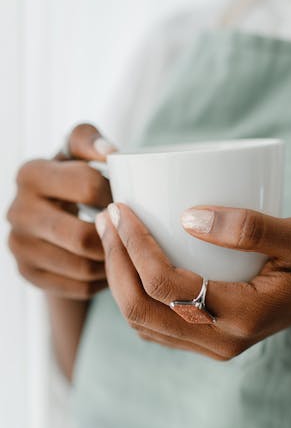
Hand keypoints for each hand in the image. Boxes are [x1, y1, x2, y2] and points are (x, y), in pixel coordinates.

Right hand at [6, 123, 116, 299]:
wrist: (48, 212)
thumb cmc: (72, 176)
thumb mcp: (77, 152)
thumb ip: (90, 140)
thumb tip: (110, 152)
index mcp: (31, 174)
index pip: (88, 186)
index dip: (118, 194)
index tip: (131, 198)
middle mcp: (17, 211)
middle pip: (82, 236)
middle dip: (115, 238)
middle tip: (135, 233)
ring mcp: (19, 246)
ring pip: (82, 267)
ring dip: (113, 263)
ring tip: (130, 251)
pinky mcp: (28, 273)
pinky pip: (78, 287)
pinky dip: (103, 280)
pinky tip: (114, 266)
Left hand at [95, 203, 290, 358]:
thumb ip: (251, 228)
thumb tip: (188, 217)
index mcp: (244, 315)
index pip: (168, 287)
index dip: (136, 247)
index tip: (123, 208)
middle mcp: (222, 339)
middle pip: (143, 310)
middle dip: (116, 262)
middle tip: (108, 217)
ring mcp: (213, 344)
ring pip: (143, 321)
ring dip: (119, 278)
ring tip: (111, 233)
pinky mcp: (207, 338)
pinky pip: (155, 323)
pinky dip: (133, 291)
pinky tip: (130, 258)